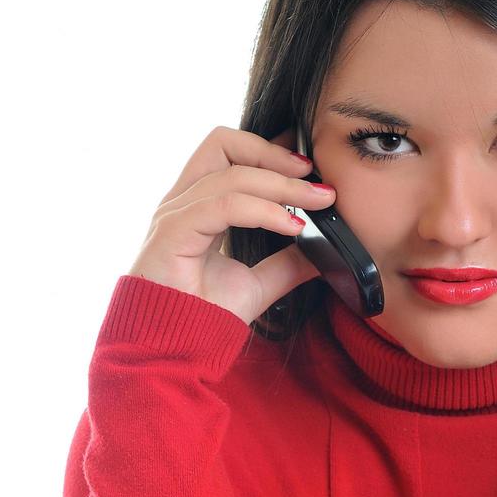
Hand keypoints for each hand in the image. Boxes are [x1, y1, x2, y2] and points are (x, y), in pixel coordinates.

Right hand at [127, 125, 334, 324]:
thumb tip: (325, 251)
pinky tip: (291, 226)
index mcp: (197, 206)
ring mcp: (174, 215)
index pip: (229, 153)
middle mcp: (182, 202)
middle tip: (316, 177)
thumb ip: (287, 264)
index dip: (270, 149)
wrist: (171, 352)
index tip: (310, 165)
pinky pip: (224, 205)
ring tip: (317, 203)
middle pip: (223, 143)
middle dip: (274, 153)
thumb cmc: (200, 317)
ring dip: (282, 186)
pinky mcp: (173, 233)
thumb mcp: (258, 284)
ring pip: (232, 174)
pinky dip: (264, 210)